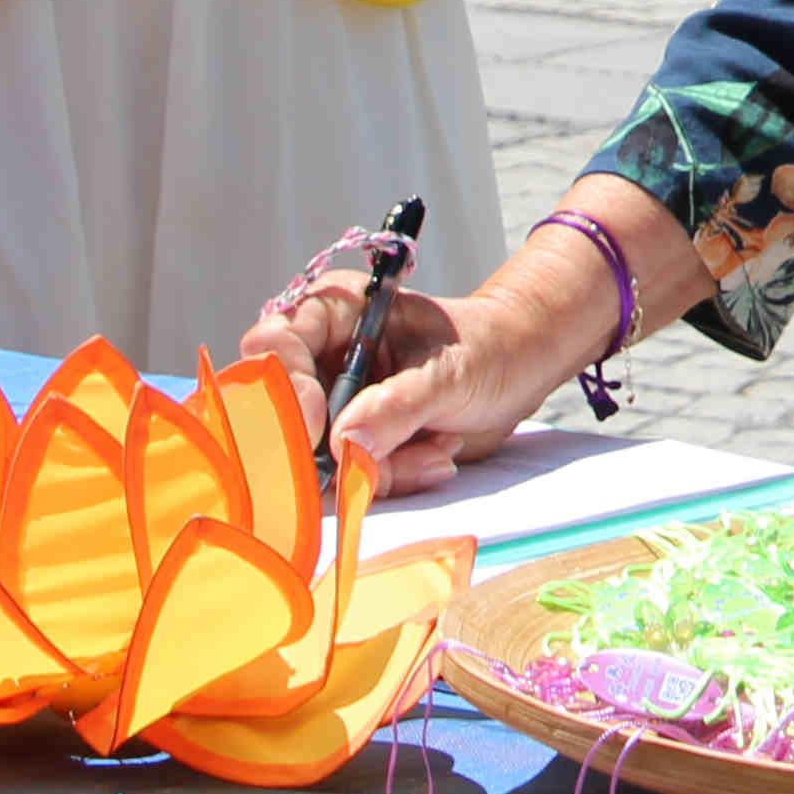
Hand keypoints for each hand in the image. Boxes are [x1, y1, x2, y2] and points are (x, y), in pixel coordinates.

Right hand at [236, 274, 551, 495]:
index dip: (286, 387)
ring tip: (438, 445)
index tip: (318, 426)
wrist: (518, 368)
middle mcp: (323, 360)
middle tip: (388, 455)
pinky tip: (437, 454)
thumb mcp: (448, 373)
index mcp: (335, 314)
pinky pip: (350, 479)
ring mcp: (335, 407)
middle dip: (337, 447)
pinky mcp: (354, 445)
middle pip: (283, 414)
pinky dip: (394, 478)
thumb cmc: (485, 347)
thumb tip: (344, 443)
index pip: (275, 345)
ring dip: (380, 468)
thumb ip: (397, 405)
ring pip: (318, 459)